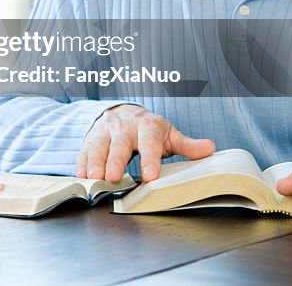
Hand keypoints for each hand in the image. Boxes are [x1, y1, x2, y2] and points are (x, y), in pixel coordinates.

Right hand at [78, 104, 214, 181]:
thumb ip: (187, 145)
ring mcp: (105, 131)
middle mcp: (123, 126)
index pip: (148, 142)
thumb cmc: (149, 129)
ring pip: (98, 146)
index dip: (149, 159)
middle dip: (114, 160)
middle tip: (112, 177)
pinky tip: (81, 176)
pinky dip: (81, 163)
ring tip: (93, 178)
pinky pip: (84, 150)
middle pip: (118, 144)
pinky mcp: (91, 137)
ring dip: (94, 162)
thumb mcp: (169, 135)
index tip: (149, 176)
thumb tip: (210, 148)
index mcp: (147, 125)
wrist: (124, 112)